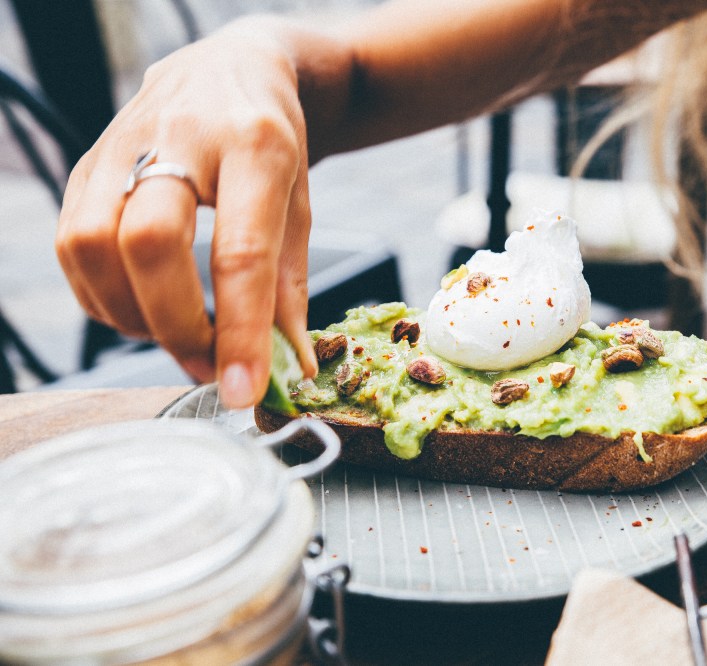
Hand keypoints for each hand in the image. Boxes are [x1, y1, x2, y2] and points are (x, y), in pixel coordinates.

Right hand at [56, 22, 319, 407]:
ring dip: (131, 316)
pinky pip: (71, 246)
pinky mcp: (87, 162)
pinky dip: (102, 297)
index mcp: (255, 145)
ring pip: (92, 245)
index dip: (238, 331)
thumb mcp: (301, 205)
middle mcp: (181, 137)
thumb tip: (287, 367)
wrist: (230, 70)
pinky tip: (143, 308)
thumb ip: (290, 287)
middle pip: (149, 244)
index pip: (240, 251)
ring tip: (178, 336)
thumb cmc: (272, 143)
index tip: (241, 392)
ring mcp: (122, 144)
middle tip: (210, 366)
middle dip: (174, 326)